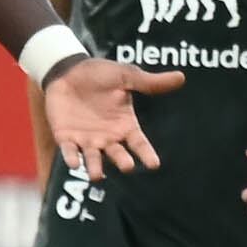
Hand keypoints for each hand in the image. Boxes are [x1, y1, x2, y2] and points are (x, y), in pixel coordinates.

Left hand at [41, 55, 183, 179]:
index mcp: (125, 125)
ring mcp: (87, 139)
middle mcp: (108, 137)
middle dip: (122, 161)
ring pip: (93, 158)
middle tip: (127, 166)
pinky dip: (71, 158)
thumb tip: (180, 77)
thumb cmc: (100, 74)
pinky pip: (69, 151)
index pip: (139, 143)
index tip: (154, 164)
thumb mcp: (125, 75)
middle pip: (117, 154)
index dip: (146, 154)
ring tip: (97, 175)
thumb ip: (149, 82)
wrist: (68, 70)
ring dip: (95, 167)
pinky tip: (74, 163)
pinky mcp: (66, 137)